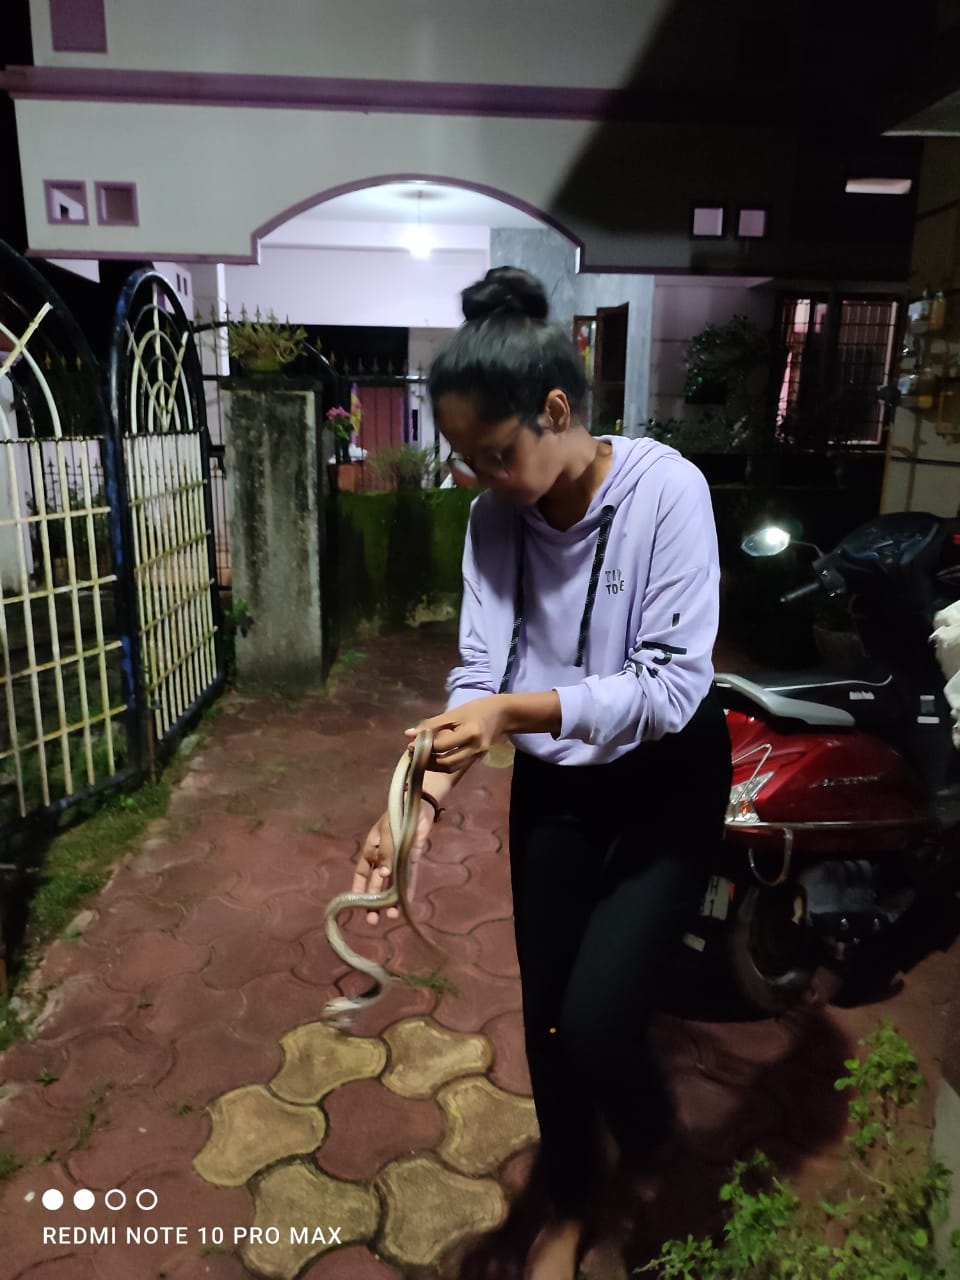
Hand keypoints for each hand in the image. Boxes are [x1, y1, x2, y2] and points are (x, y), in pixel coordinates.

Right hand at [355, 800, 435, 923]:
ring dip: (390, 900)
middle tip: (373, 920)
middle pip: (376, 884)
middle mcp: (383, 859)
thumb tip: (382, 876)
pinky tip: (406, 903)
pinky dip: (408, 890)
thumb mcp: (386, 834)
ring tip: (391, 916)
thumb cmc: (395, 816)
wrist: (417, 805)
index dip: (358, 890)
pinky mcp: (411, 860)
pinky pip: (408, 877)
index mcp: (371, 850)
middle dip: (374, 902)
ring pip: (392, 884)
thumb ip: (385, 855)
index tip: (355, 905)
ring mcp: (397, 860)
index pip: (361, 874)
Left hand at [406, 696, 508, 772]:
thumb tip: (408, 734)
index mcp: (471, 732)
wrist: (502, 714)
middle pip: (447, 763)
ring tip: (421, 758)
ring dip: (434, 766)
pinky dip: (443, 765)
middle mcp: (476, 748)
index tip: (411, 745)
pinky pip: (457, 766)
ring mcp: (478, 756)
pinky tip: (433, 758)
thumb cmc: (476, 709)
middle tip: (414, 755)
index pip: (442, 745)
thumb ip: (430, 724)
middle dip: (427, 762)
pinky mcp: (477, 759)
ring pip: (451, 768)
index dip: (424, 747)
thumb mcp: (453, 713)